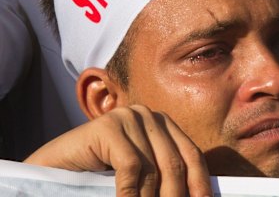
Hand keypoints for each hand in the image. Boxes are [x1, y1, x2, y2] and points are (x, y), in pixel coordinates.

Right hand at [24, 105, 211, 196]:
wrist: (52, 169)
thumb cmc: (97, 177)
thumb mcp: (140, 177)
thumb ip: (162, 180)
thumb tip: (197, 196)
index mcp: (163, 125)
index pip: (191, 154)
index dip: (200, 183)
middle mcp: (149, 116)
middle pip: (175, 163)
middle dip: (176, 196)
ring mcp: (128, 117)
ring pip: (153, 169)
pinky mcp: (108, 126)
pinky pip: (131, 167)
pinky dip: (131, 195)